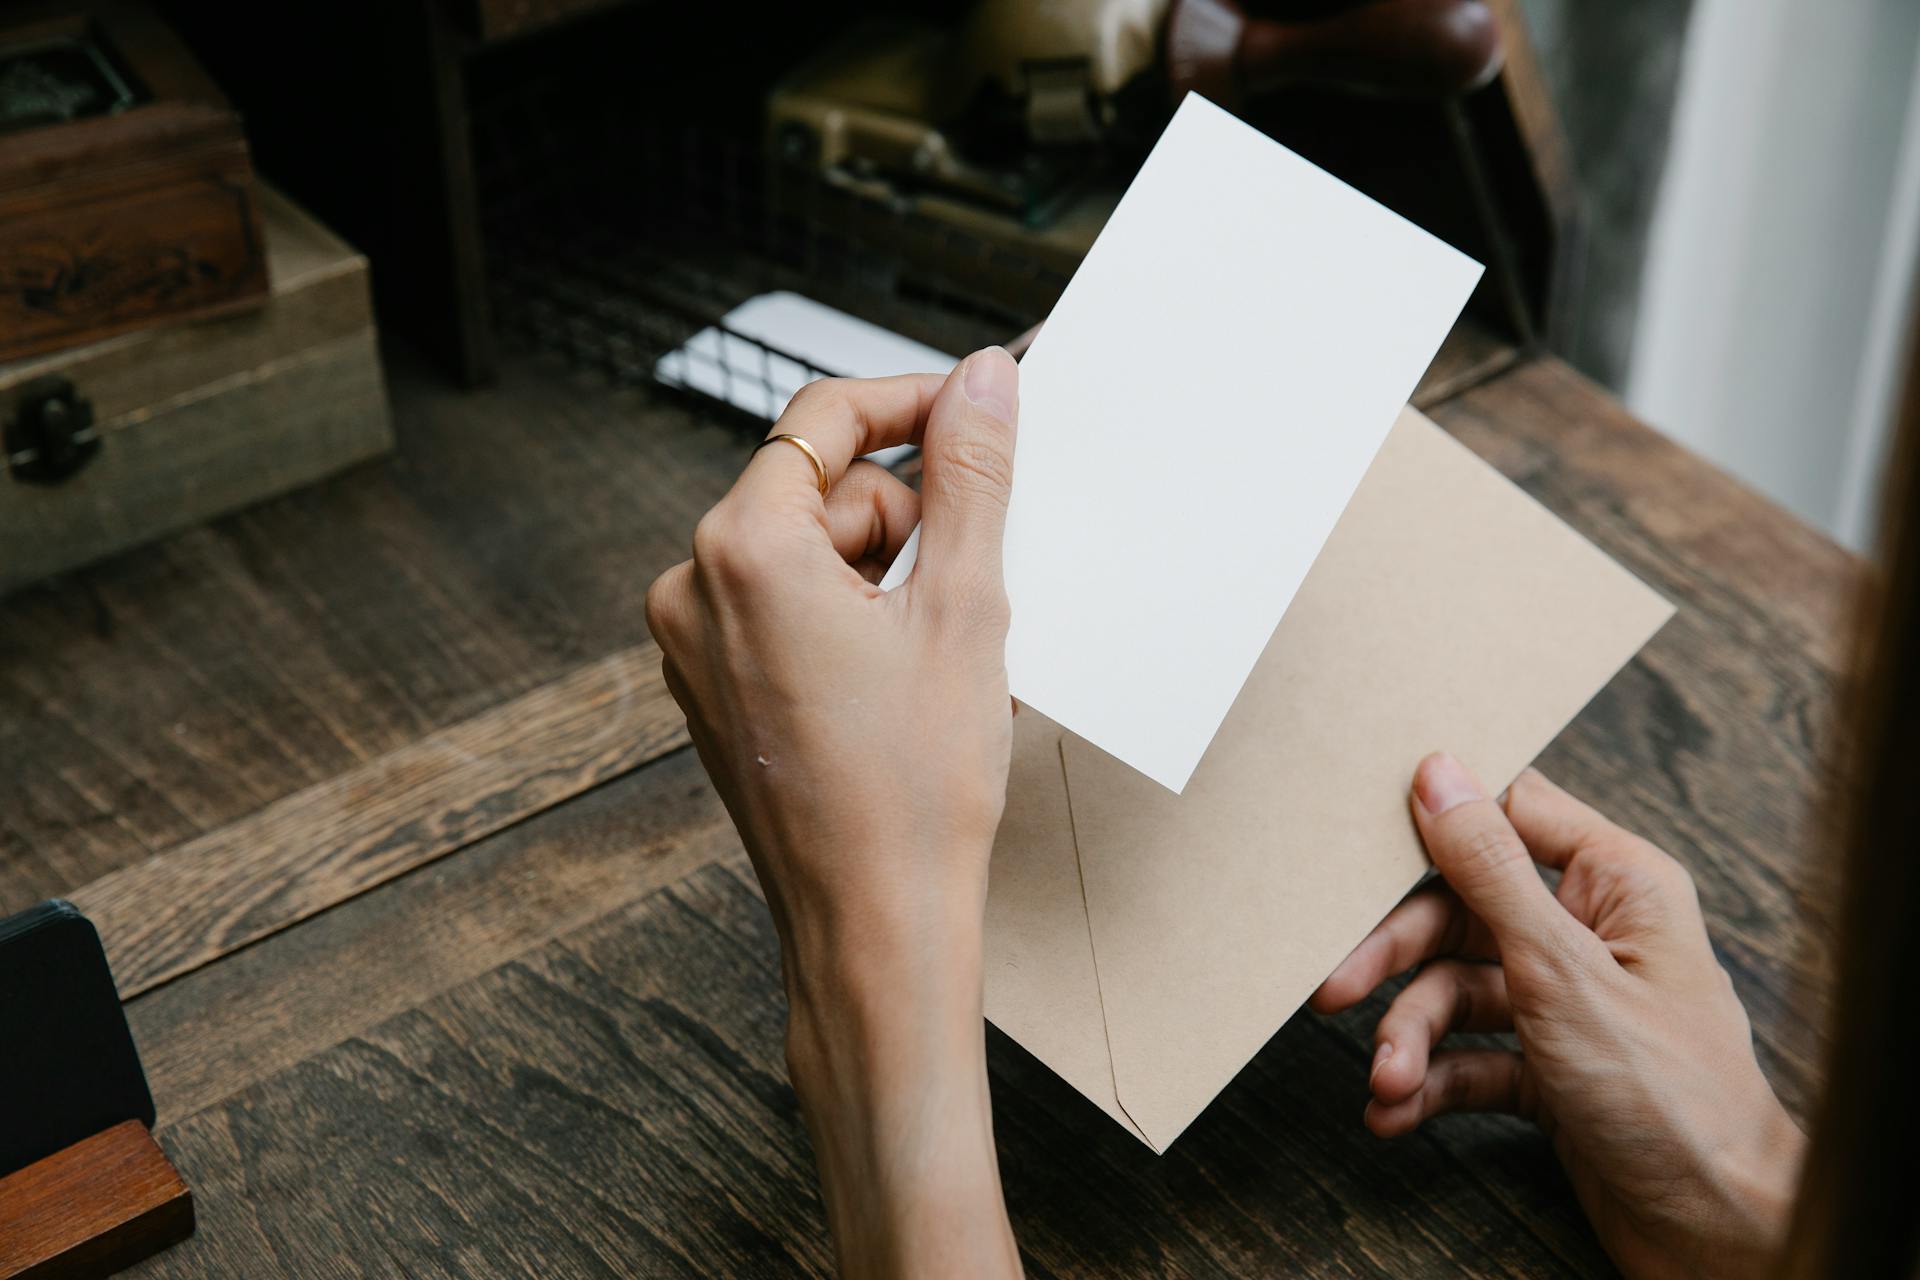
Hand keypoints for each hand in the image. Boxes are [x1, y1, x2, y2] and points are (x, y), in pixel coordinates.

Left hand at [645, 351, 1021, 1278]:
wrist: (873, 925)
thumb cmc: (913, 790)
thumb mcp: (964, 609)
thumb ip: (971, 476)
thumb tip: (983, 380)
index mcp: (743, 552)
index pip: (824, 418)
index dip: (912, 401)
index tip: (976, 412)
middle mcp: (693, 588)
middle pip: (816, 486)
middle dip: (902, 516)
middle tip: (965, 588)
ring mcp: (693, 644)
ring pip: (804, 548)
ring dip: (880, 571)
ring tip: (931, 653)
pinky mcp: (711, 686)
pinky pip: (783, 605)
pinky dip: (846, 615)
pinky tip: (895, 680)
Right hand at [1312, 754, 1804, 1279]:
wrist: (1716, 1230)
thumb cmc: (1672, 1095)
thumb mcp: (1561, 969)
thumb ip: (1490, 871)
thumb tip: (1440, 775)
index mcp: (1617, 884)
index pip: (1511, 814)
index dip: (1438, 820)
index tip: (1363, 836)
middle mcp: (1592, 934)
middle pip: (1462, 912)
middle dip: (1397, 959)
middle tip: (1336, 988)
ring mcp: (1569, 1005)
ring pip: (1459, 991)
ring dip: (1411, 1035)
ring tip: (1384, 1080)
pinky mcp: (1551, 1068)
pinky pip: (1471, 1056)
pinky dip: (1432, 1081)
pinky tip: (1397, 1111)